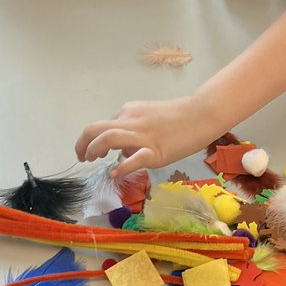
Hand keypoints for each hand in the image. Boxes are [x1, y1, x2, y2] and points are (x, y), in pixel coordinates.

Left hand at [75, 96, 215, 179]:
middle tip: (83, 158)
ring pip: (107, 138)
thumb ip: (134, 130)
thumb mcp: (149, 117)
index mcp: (128, 112)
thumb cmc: (179, 117)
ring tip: (92, 161)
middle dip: (82, 144)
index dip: (95, 140)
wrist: (202, 114)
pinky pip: (133, 159)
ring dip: (93, 151)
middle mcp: (130, 121)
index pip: (103, 126)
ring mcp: (142, 136)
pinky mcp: (155, 150)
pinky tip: (115, 174)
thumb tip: (123, 150)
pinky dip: (121, 167)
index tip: (97, 152)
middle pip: (95, 129)